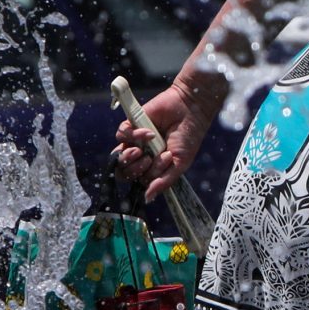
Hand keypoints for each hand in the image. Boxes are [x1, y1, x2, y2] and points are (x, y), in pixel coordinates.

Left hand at [114, 81, 212, 202]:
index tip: (158, 169)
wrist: (189, 111)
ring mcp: (134, 141)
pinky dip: (135, 135)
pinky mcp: (130, 125)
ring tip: (144, 149)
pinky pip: (122, 135)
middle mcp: (141, 156)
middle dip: (135, 169)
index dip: (142, 178)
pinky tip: (150, 132)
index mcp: (152, 168)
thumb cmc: (188, 138)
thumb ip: (164, 181)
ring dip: (131, 155)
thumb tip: (147, 198)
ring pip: (119, 156)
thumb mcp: (180, 164)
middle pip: (124, 171)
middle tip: (148, 159)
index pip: (136, 181)